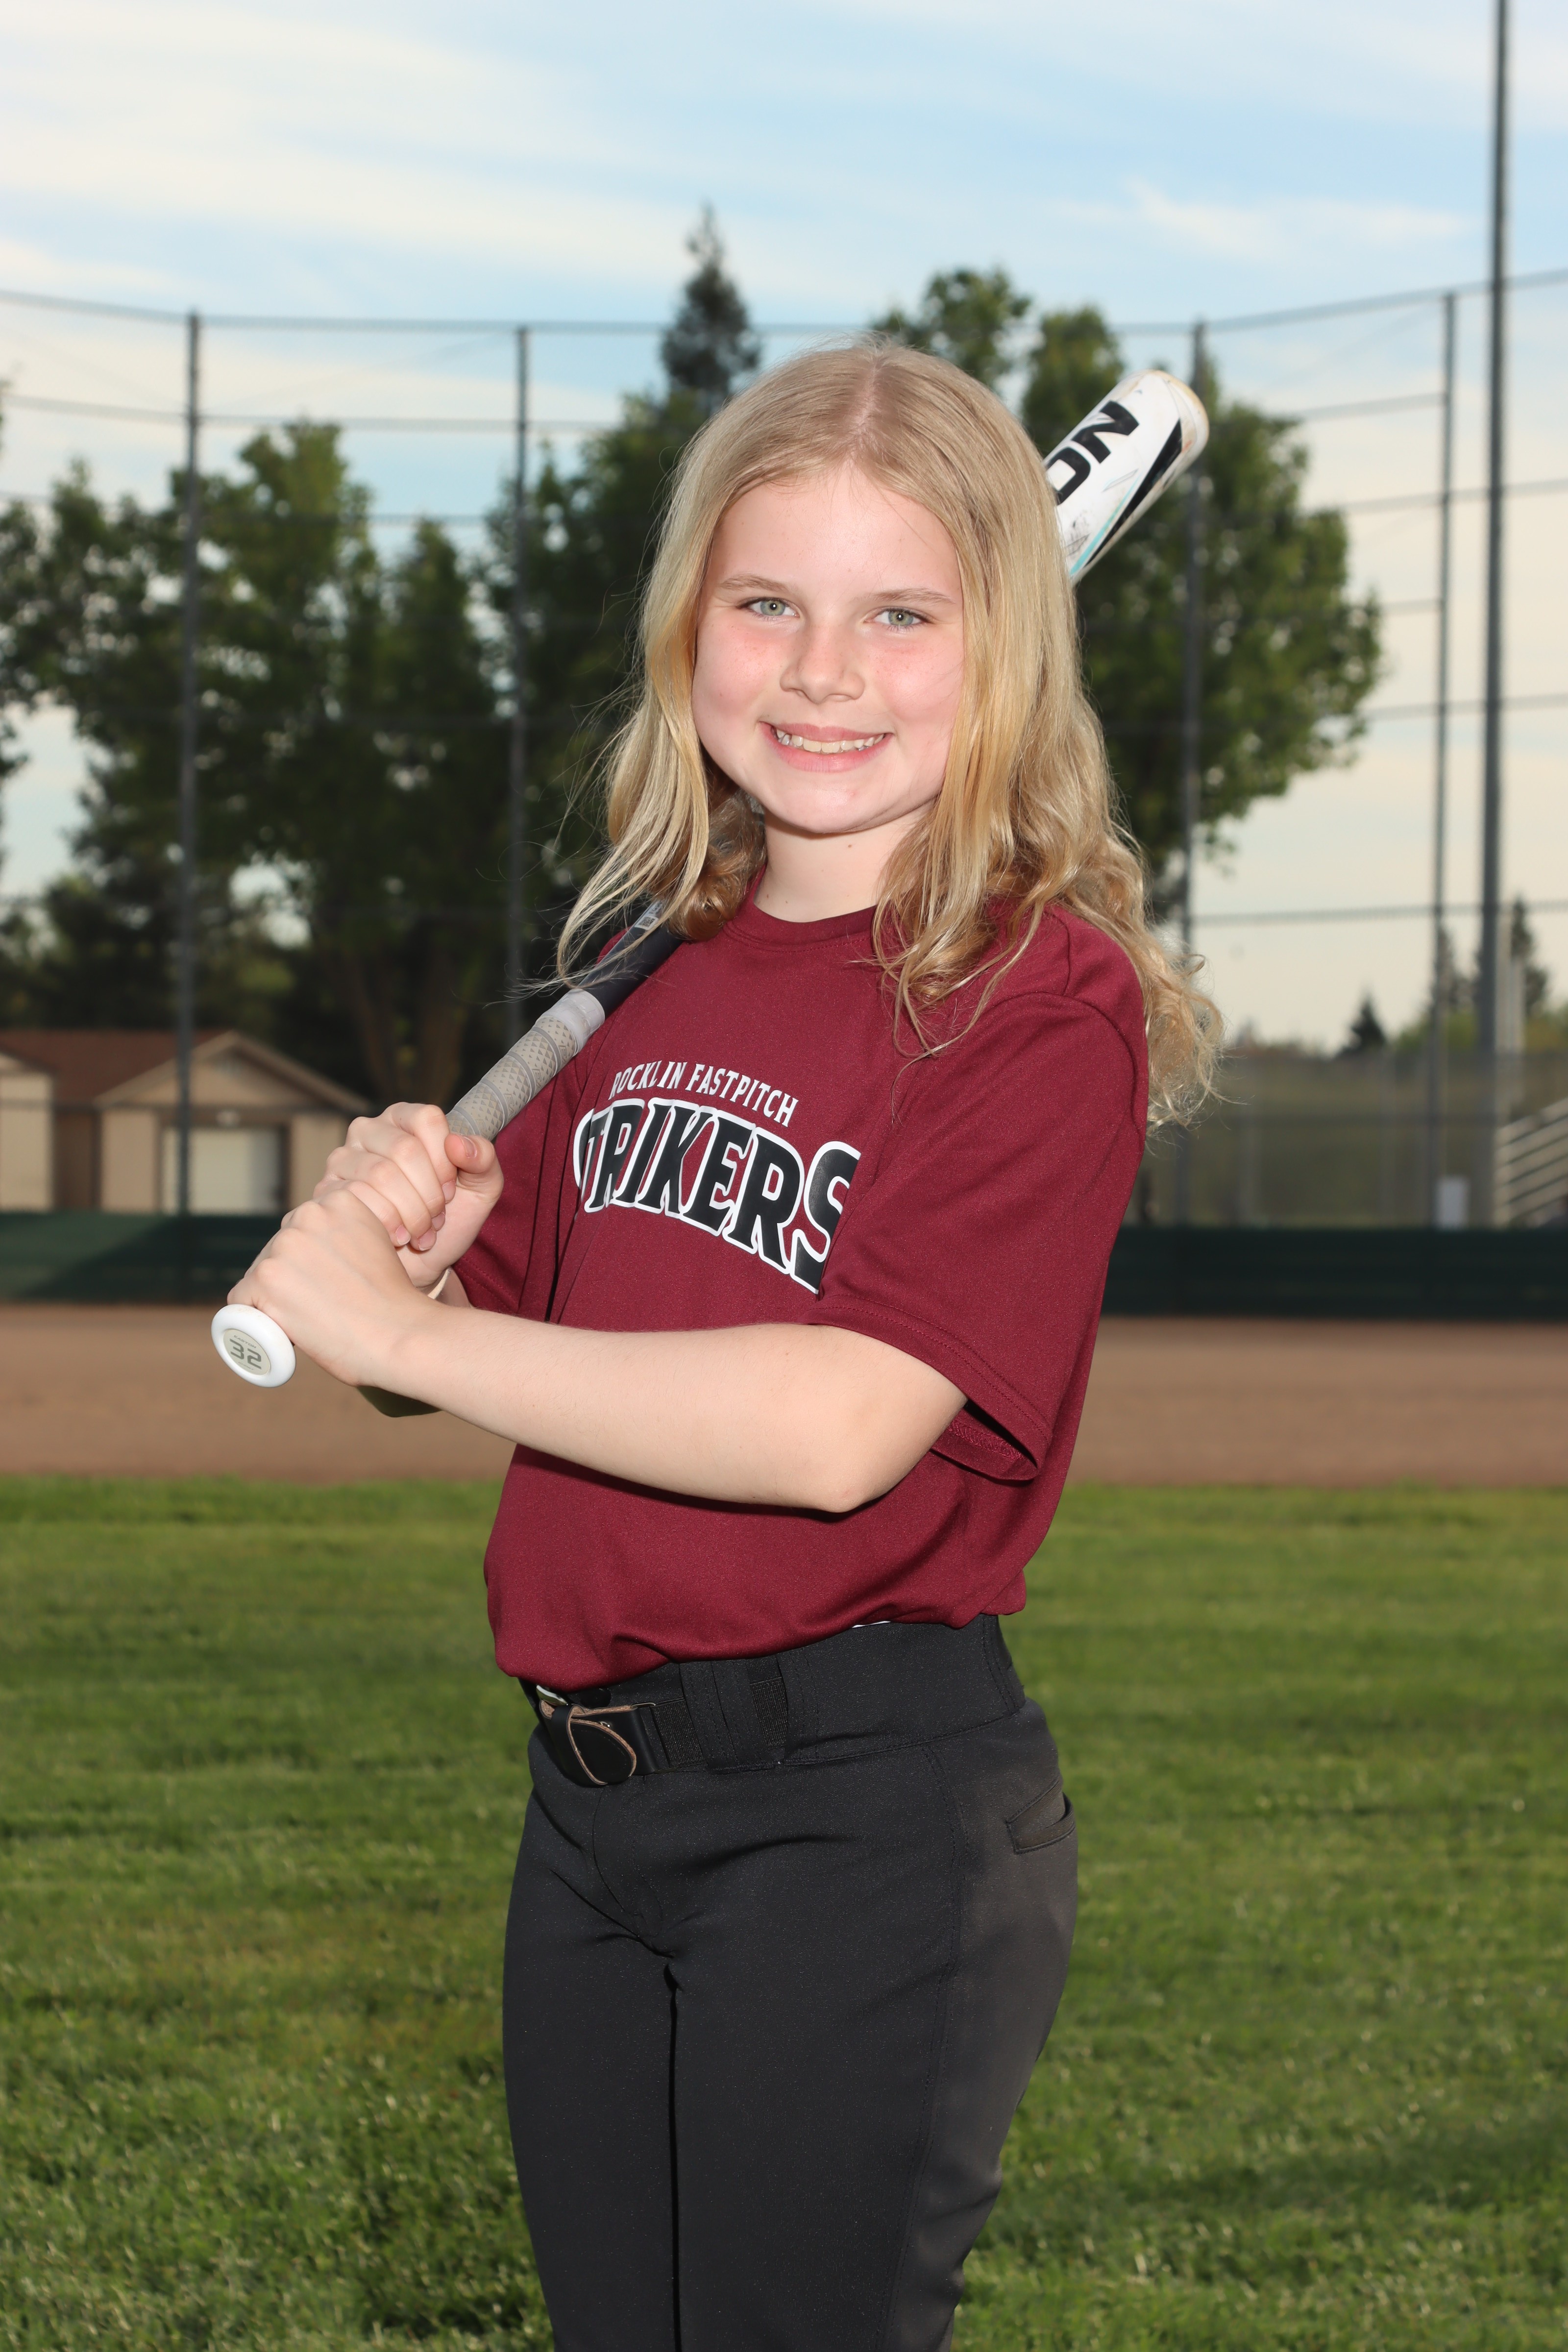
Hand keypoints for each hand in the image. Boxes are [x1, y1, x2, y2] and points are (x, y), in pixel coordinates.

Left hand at [229, 1187, 439, 1389]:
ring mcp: (284, 1246)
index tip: (328, 1284)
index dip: (311, 1261)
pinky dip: (253, 1319)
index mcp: (341, 1200)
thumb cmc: (397, 1305)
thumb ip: (349, 1239)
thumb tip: (322, 1257)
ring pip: (260, 1275)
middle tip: (320, 1307)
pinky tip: (279, 1330)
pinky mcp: (266, 1279)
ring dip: (274, 1298)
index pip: (304, 1229)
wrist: (403, 1336)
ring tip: (308, 1321)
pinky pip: (240, 1302)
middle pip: (278, 1249)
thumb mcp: (378, 1248)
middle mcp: (308, 1213)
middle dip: (290, 1278)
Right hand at [316, 1102, 501, 1284]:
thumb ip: (484, 1160)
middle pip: (405, 1149)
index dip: (445, 1160)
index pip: (427, 1119)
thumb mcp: (480, 1190)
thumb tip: (458, 1143)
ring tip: (420, 1232)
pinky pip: (357, 1198)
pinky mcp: (327, 1190)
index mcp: (406, 1119)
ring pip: (380, 1175)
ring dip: (410, 1213)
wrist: (417, 1266)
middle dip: (429, 1194)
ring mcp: (342, 1158)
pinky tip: (397, 1238)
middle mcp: (370, 1130)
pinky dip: (387, 1224)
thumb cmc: (448, 1221)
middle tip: (436, 1219)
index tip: (451, 1192)